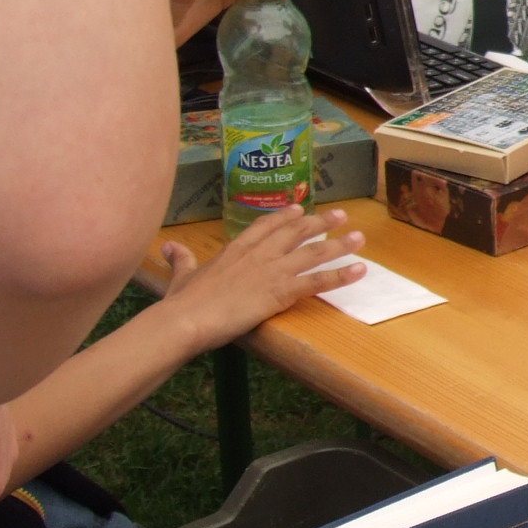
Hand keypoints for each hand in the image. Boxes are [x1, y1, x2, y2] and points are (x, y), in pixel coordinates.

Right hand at [157, 206, 364, 346]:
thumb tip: (168, 247)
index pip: (265, 226)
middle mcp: (258, 254)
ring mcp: (271, 270)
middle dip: (320, 223)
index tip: (299, 209)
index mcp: (235, 249)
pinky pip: (317, 281)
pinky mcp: (280, 291)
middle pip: (296, 233)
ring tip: (359, 238)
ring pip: (313, 253)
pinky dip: (341, 275)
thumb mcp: (181, 276)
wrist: (186, 318)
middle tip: (341, 216)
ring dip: (339, 245)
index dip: (284, 217)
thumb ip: (181, 259)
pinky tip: (359, 270)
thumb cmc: (182, 302)